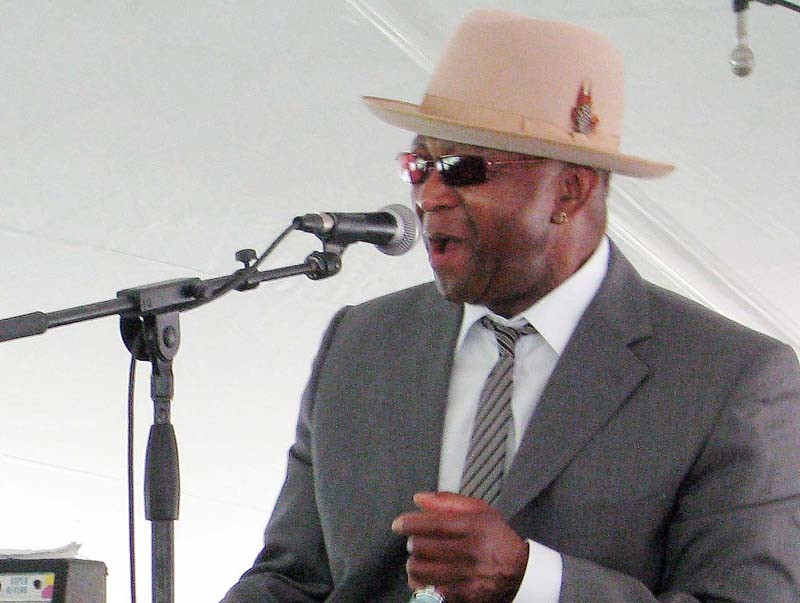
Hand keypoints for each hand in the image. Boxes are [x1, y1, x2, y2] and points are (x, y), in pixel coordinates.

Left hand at [391, 491, 528, 602]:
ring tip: (417, 559)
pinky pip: (431, 591)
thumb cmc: (496, 537)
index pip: (434, 524)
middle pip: (424, 547)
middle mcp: (470, 551)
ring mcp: (467, 576)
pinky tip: (423, 577)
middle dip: (412, 543)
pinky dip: (420, 584)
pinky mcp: (465, 595)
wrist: (520, 572)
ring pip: (423, 570)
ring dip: (413, 564)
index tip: (398, 524)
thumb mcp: (480, 510)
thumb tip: (419, 500)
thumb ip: (448, 501)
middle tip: (414, 542)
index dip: (411, 523)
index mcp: (474, 527)